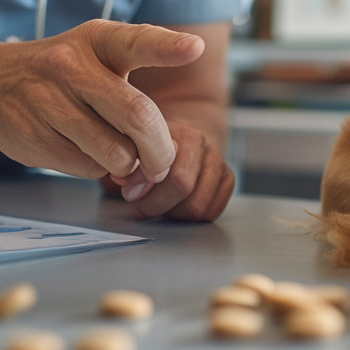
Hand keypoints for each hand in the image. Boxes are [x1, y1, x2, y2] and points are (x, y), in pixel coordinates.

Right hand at [0, 20, 202, 183]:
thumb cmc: (59, 71)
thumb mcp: (93, 53)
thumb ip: (132, 83)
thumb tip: (166, 142)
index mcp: (95, 39)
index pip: (136, 40)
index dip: (167, 46)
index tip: (193, 48)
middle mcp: (72, 66)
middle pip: (136, 114)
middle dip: (160, 149)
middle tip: (162, 163)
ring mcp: (50, 102)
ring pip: (114, 151)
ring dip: (126, 164)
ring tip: (117, 153)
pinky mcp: (35, 137)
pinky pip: (86, 167)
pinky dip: (96, 168)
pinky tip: (84, 151)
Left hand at [103, 118, 234, 220]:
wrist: (181, 135)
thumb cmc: (150, 145)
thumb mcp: (134, 146)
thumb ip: (127, 162)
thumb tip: (123, 180)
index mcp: (183, 133)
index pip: (171, 172)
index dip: (147, 189)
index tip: (129, 194)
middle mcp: (204, 144)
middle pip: (184, 188)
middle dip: (156, 204)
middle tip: (138, 206)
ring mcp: (218, 162)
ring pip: (198, 207)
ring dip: (173, 213)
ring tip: (157, 205)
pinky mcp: (227, 179)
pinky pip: (211, 212)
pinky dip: (190, 217)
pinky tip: (175, 206)